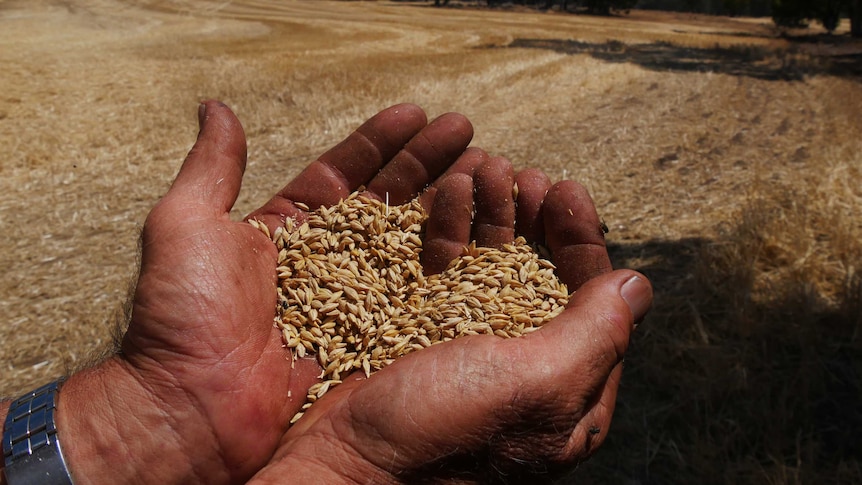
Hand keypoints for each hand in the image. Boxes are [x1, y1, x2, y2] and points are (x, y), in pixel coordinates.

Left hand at [48, 101, 481, 483]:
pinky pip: (417, 293)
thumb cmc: (185, 315)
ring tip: (481, 166)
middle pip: (386, 201)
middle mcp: (326, 262)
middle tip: (464, 130)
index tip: (416, 113)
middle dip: (426, 162)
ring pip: (410, 241)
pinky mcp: (374, 337)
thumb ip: (213, 168)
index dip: (379, 142)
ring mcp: (354, 301)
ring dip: (445, 201)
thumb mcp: (186, 225)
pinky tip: (478, 232)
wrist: (195, 409)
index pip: (342, 174)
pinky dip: (448, 261)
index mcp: (286, 230)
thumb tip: (215, 107)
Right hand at [248, 157, 652, 481]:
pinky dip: (448, 229)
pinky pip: (444, 271)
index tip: (566, 190)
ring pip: (492, 265)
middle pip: (543, 276)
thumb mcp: (537, 384)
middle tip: (522, 175)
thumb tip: (640, 285)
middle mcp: (523, 371)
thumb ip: (596, 334)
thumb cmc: (444, 432)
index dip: (583, 242)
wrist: (341, 464)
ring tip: (482, 170)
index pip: (596, 305)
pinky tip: (446, 194)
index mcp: (569, 395)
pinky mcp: (419, 335)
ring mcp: (468, 351)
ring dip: (493, 212)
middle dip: (535, 219)